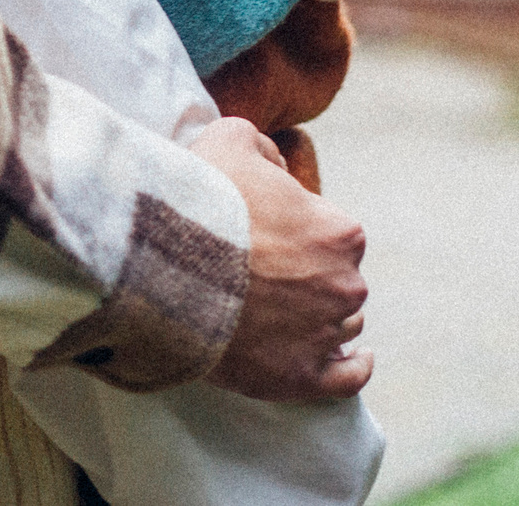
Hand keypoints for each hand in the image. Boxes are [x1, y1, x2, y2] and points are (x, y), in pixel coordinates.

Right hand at [192, 117, 373, 401]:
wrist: (162, 266)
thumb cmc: (199, 201)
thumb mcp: (229, 139)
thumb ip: (262, 145)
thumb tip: (274, 167)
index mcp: (341, 233)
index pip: (333, 234)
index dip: (298, 232)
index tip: (265, 234)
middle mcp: (345, 285)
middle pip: (338, 281)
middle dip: (309, 276)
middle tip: (260, 272)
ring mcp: (324, 335)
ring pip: (339, 326)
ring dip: (318, 318)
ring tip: (277, 314)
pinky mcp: (300, 377)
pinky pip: (347, 379)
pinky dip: (354, 370)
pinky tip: (356, 361)